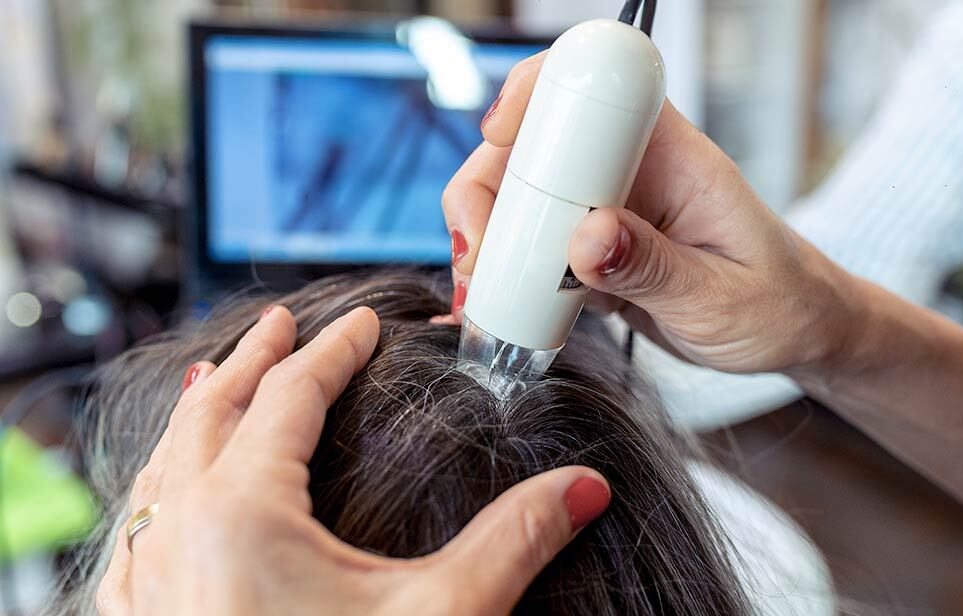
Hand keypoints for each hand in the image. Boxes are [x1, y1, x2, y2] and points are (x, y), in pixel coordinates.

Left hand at [97, 306, 610, 615]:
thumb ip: (512, 543)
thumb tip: (583, 488)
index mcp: (241, 515)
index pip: (290, 396)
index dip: (334, 351)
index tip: (363, 325)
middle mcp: (177, 537)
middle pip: (212, 411)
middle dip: (254, 358)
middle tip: (281, 322)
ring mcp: (143, 583)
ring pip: (163, 465)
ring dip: (200, 414)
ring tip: (221, 382)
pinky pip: (136, 525)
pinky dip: (161, 483)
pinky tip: (169, 492)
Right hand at [443, 53, 855, 374]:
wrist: (792, 333)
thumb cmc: (780, 304)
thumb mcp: (721, 296)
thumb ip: (654, 268)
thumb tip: (585, 240)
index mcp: (671, 155)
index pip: (598, 90)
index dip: (537, 96)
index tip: (498, 139)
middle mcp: (630, 170)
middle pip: (533, 146)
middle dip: (487, 190)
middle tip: (477, 254)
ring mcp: (606, 208)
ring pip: (520, 197)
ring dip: (488, 236)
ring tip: (477, 289)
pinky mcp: (591, 248)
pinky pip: (532, 245)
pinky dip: (503, 271)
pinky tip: (491, 303)